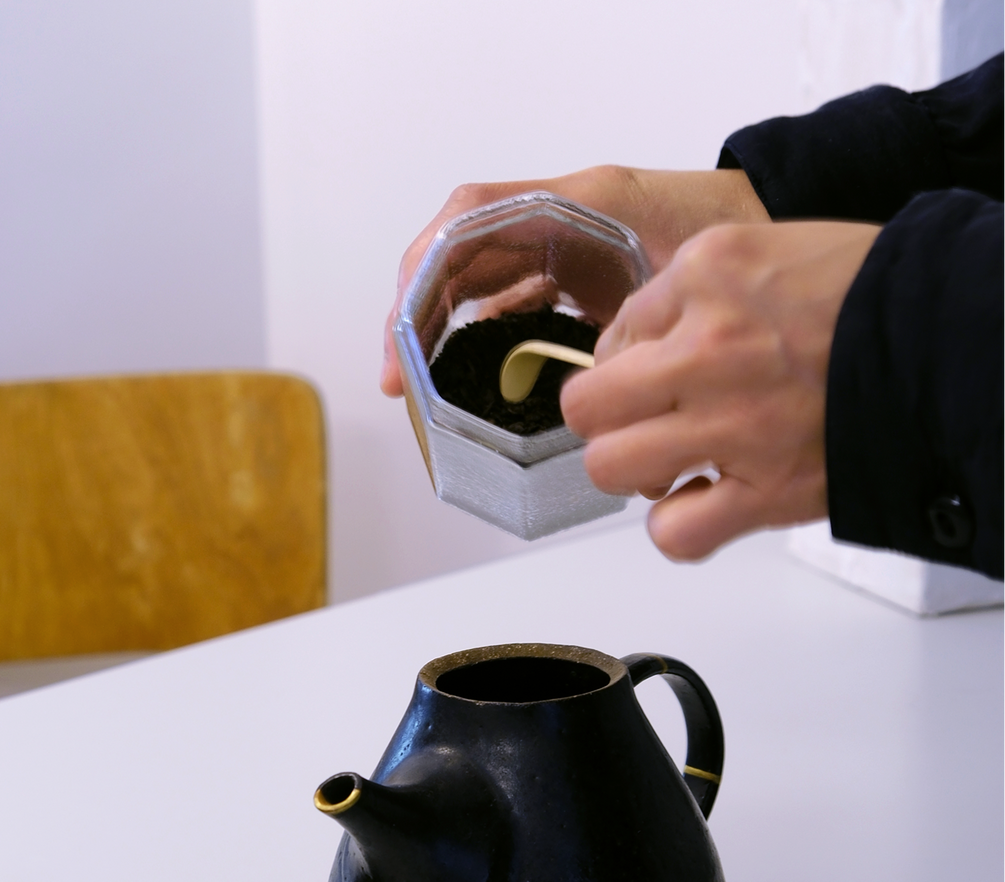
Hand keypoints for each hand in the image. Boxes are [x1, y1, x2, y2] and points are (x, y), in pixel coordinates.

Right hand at [380, 167, 767, 396]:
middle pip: (456, 257)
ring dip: (438, 329)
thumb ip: (635, 322)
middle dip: (416, 315)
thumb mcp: (687, 278)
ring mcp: (559, 243)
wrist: (773, 226)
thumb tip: (587, 389)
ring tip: (419, 386)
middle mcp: (556, 218)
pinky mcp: (570, 272)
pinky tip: (467, 374)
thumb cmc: (740, 235)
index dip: (424, 280)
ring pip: (473, 280)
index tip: (406, 338)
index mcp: (576, 203)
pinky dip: (476, 333)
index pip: (468, 225)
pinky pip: (504, 297)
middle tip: (398, 379)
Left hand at [560, 219, 881, 560]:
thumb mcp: (768, 253)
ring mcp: (733, 425)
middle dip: (608, 421)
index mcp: (705, 276)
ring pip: (612, 469)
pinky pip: (675, 534)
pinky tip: (704, 507)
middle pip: (587, 406)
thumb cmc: (872, 296)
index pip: (612, 335)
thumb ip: (694, 292)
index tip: (656, 376)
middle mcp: (707, 349)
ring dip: (637, 473)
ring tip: (677, 465)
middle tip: (645, 424)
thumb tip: (635, 343)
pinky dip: (680, 530)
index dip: (629, 364)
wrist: (952, 337)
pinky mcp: (767, 490)